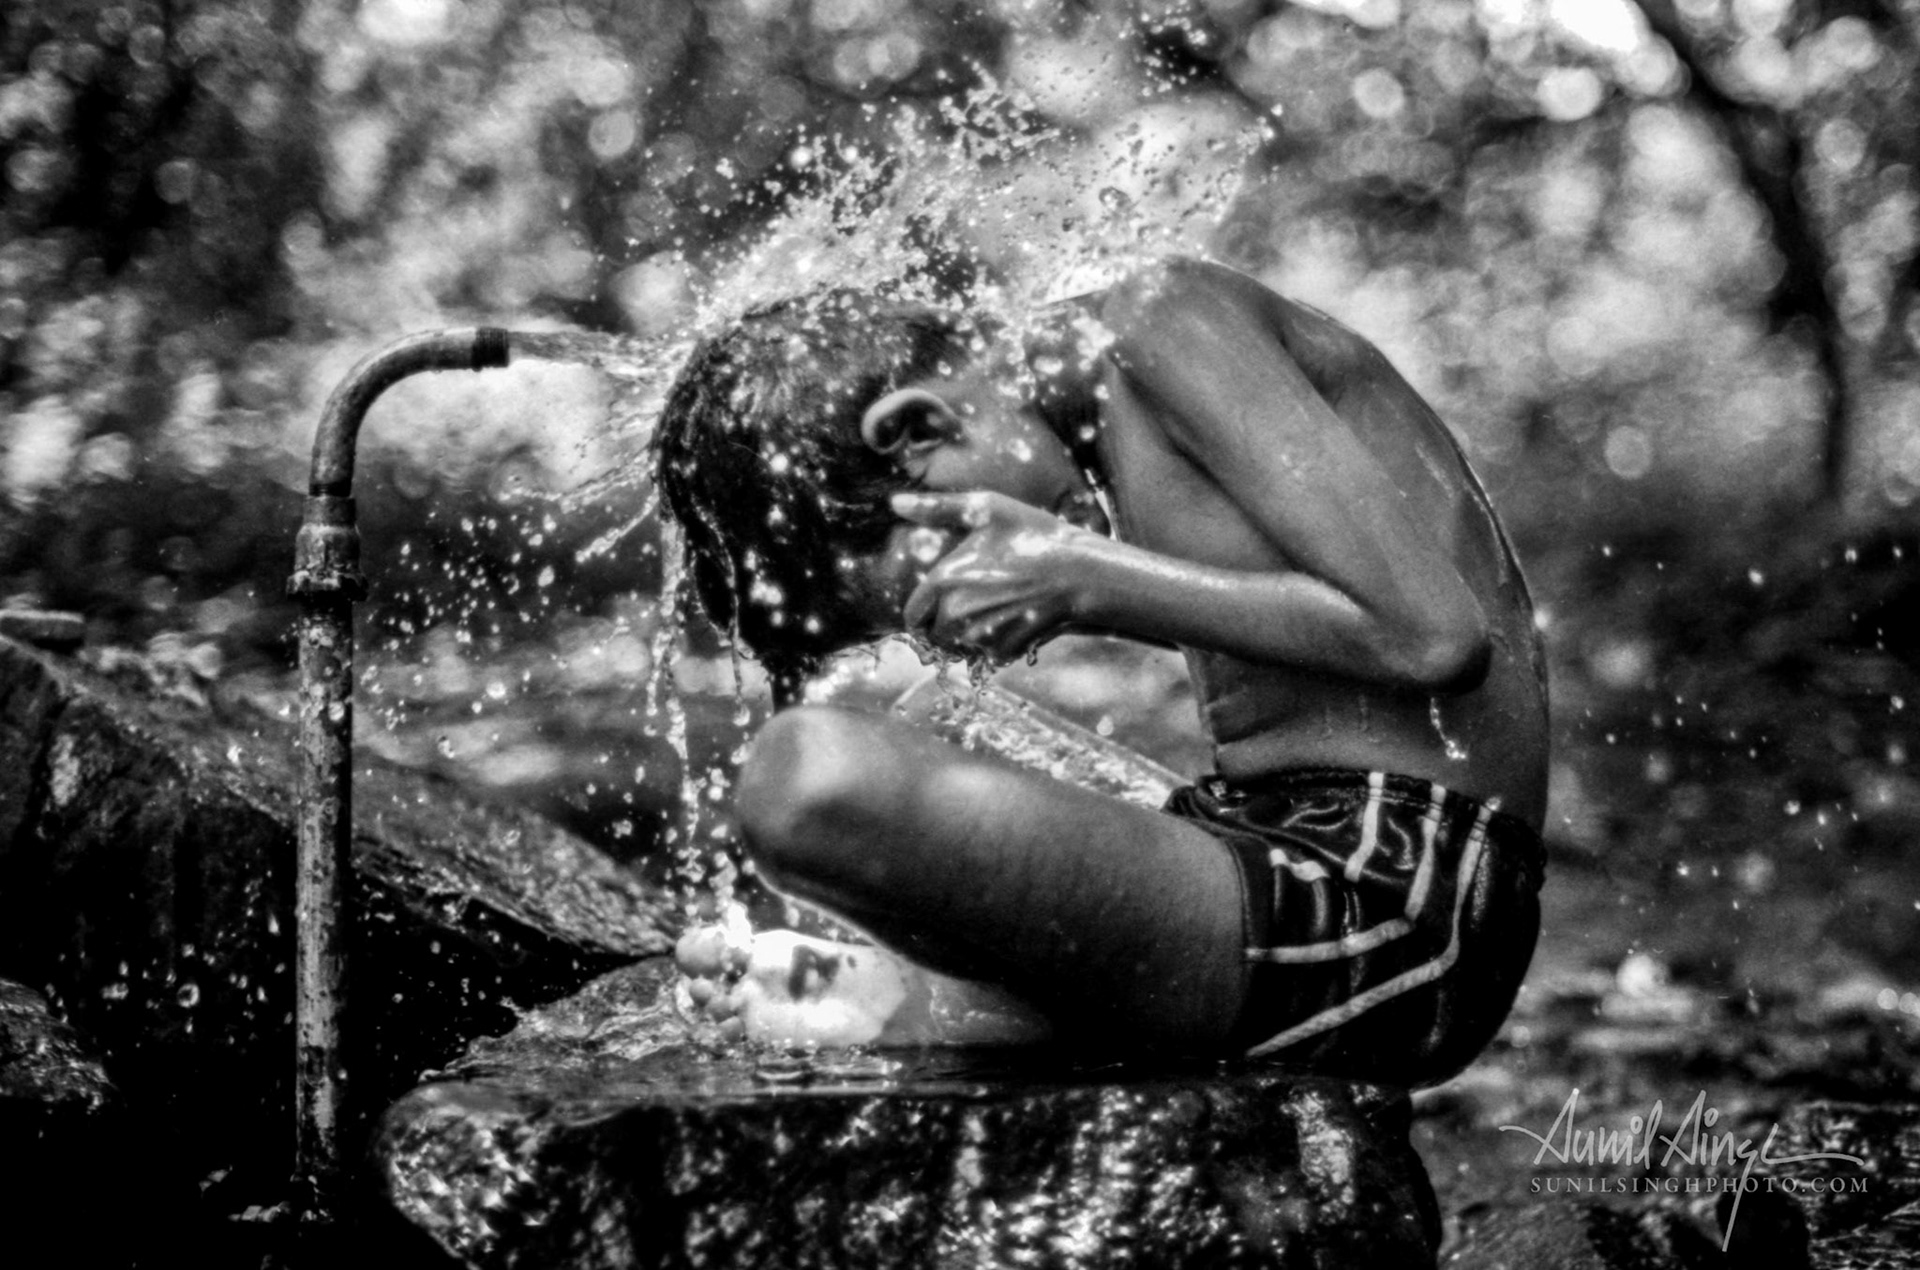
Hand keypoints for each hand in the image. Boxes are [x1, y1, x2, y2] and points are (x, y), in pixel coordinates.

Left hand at [890, 491, 1092, 661]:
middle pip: (932, 635)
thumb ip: (936, 508)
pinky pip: (984, 655)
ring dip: (965, 636)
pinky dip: (992, 644)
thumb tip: (895, 502)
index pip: (911, 616)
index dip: (922, 611)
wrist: (1079, 574)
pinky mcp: (1003, 652)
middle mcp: (955, 614)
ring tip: (991, 610)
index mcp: (944, 581)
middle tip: (970, 603)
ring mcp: (980, 637)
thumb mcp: (985, 510)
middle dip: (943, 624)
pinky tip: (1010, 620)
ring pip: (957, 648)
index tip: (937, 602)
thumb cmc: (1033, 536)